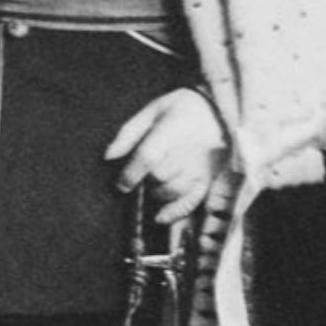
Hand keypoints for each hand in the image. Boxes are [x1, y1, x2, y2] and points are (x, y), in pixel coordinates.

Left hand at [104, 88, 228, 224]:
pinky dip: (175, 212)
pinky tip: (161, 217)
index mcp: (172, 128)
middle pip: (159, 176)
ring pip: (172, 191)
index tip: (120, 185)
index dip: (131, 174)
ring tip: (155, 184)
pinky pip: (192, 202)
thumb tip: (108, 156)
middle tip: (143, 175)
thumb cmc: (180, 108)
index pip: (149, 156)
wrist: (217, 109)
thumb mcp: (152, 110)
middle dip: (145, 180)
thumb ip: (129, 133)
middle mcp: (188, 149)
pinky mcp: (208, 178)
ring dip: (158, 193)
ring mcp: (200, 166)